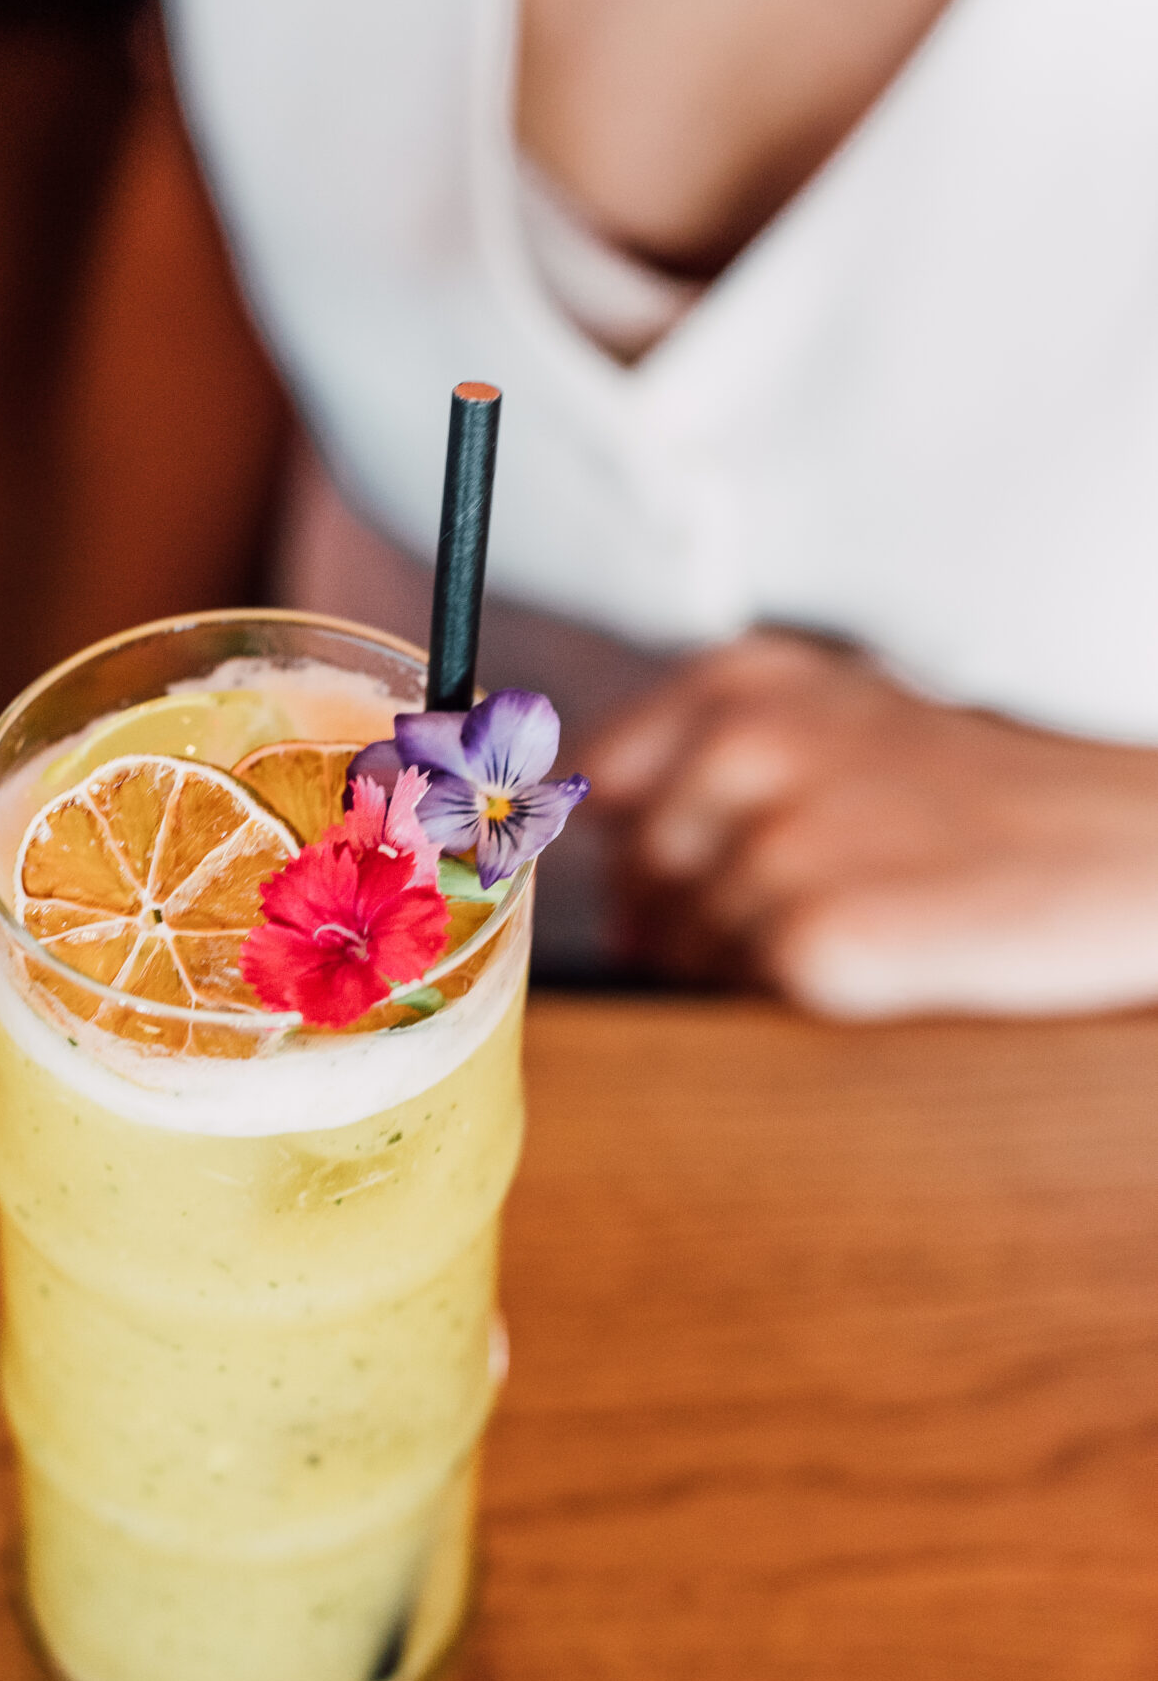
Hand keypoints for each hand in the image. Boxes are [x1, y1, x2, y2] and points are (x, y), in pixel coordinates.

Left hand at [583, 631, 1157, 1017]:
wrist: (1135, 852)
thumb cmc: (984, 797)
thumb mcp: (835, 720)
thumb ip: (704, 752)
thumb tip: (579, 836)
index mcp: (739, 680)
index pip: (599, 784)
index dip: (620, 849)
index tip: (654, 881)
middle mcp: (742, 747)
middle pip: (633, 876)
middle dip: (684, 913)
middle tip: (798, 914)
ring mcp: (774, 844)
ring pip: (679, 945)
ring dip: (739, 962)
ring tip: (858, 927)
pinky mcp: (812, 942)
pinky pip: (738, 998)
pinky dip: (791, 1000)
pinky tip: (874, 963)